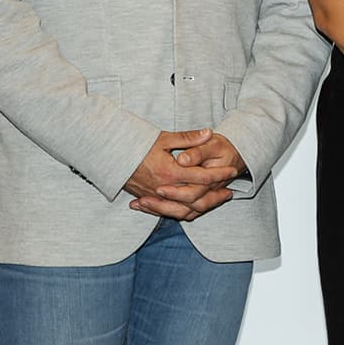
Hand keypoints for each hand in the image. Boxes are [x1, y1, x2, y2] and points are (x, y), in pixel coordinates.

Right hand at [124, 129, 238, 221]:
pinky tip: (196, 207)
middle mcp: (162, 188)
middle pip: (196, 198)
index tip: (232, 170)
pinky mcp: (148, 200)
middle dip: (215, 195)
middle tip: (230, 191)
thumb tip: (208, 132)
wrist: (111, 155)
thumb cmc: (137, 144)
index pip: (201, 176)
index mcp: (169, 171)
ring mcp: (154, 196)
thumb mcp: (164, 138)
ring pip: (184, 210)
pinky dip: (185, 211)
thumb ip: (188, 138)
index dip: (219, 174)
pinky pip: (170, 212)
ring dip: (203, 206)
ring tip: (217, 200)